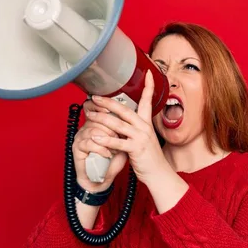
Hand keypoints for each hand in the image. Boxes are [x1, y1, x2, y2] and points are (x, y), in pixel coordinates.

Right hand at [72, 99, 127, 192]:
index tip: (117, 112)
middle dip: (111, 127)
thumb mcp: (123, 141)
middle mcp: (86, 127)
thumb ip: (126, 127)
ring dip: (107, 139)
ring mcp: (80, 137)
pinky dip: (101, 149)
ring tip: (115, 148)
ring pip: (93, 130)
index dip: (106, 106)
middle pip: (98, 117)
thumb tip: (136, 113)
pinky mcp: (77, 148)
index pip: (97, 106)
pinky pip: (89, 143)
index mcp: (97, 123)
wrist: (103, 180)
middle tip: (119, 137)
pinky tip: (108, 154)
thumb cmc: (113, 161)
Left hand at [85, 70, 171, 184]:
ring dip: (101, 118)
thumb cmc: (148, 157)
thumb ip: (132, 129)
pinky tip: (94, 137)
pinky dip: (105, 139)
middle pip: (125, 110)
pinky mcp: (136, 149)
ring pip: (118, 124)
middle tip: (94, 97)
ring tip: (89, 114)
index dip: (148, 86)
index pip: (147, 100)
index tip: (147, 73)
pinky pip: (118, 142)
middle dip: (108, 102)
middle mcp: (144, 127)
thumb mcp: (142, 139)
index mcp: (146, 123)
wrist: (158, 173)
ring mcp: (141, 137)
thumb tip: (119, 122)